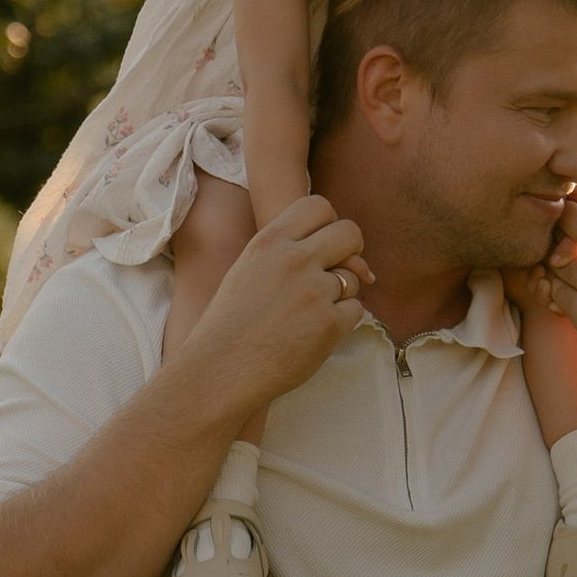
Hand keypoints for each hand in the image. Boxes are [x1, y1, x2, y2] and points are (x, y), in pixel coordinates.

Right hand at [176, 192, 368, 414]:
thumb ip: (287, 253)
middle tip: (336, 273)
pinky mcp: (329, 324)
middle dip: (351, 251)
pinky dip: (342, 321)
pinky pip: (357, 310)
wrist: (220, 370)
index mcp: (269, 242)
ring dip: (342, 294)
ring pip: (355, 278)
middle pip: (350, 232)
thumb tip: (347, 255)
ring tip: (309, 315)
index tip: (322, 245)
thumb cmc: (231, 325)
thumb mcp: (248, 271)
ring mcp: (314, 292)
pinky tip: (314, 333)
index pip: (319, 206)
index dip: (329, 224)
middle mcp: (294, 260)